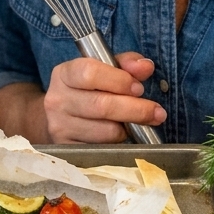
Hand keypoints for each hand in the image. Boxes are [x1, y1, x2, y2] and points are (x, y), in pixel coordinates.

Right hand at [43, 52, 166, 143]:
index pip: (89, 73)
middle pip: (102, 105)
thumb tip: (145, 66)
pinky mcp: (68, 148)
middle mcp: (57, 100)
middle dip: (136, 109)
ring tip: (133, 122)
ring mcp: (60, 126)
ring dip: (128, 128)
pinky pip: (104, 148)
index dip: (119, 80)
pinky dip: (118, 143)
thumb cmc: (88, 91)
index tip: (138, 88)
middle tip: (156, 112)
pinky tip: (120, 134)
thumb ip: (125, 65)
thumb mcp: (104, 71)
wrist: (61, 117)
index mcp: (64, 74)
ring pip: (107, 131)